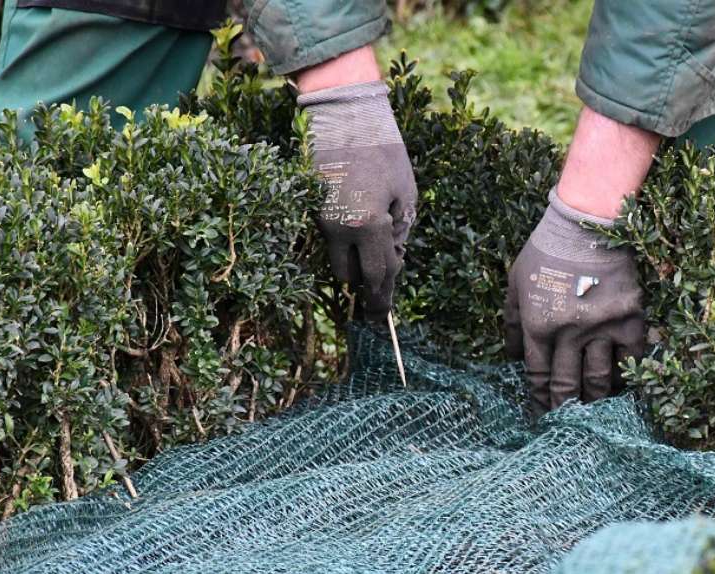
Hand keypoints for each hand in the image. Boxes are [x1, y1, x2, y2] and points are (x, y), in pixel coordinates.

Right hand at [297, 79, 416, 320]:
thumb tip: (393, 261)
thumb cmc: (383, 150)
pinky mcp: (310, 209)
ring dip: (352, 265)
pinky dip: (342, 244)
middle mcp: (339, 227)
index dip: (383, 297)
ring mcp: (319, 218)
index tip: (383, 317)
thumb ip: (400, 231)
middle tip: (379, 289)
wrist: (344, 115)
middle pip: (350, 277)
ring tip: (370, 252)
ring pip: (334, 262)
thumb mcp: (404, 192)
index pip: (378, 274)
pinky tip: (357, 230)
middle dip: (366, 284)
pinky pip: (328, 240)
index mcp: (368, 224)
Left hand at [504, 188, 645, 411]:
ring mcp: (602, 329)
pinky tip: (623, 389)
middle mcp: (569, 334)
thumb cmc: (546, 250)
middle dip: (563, 411)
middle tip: (565, 428)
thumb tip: (512, 357)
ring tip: (593, 416)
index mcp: (539, 326)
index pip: (538, 378)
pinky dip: (627, 378)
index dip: (539, 402)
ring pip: (599, 380)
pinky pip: (631, 361)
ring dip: (594, 402)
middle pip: (567, 386)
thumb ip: (512, 321)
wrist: (588, 224)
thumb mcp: (516, 282)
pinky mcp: (630, 320)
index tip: (541, 417)